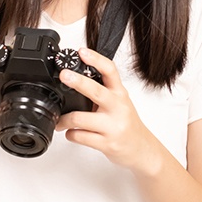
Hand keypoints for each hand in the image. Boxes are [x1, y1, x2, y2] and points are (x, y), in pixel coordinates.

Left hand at [56, 47, 162, 174]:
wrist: (142, 149)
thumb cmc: (126, 123)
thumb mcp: (120, 103)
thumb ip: (103, 91)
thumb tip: (76, 78)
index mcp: (120, 94)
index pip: (110, 71)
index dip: (96, 59)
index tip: (82, 52)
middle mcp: (117, 107)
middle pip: (96, 91)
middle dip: (77, 82)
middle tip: (64, 74)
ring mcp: (112, 126)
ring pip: (80, 119)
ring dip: (64, 120)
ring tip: (60, 121)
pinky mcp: (106, 144)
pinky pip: (80, 136)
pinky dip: (70, 134)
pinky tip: (72, 133)